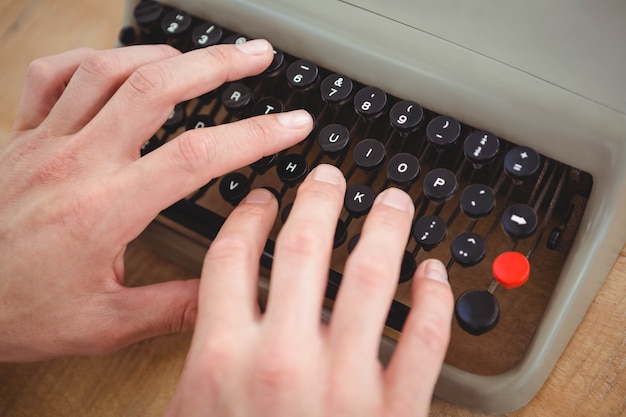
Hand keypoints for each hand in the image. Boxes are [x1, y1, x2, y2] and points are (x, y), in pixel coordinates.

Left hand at [0, 40, 312, 360]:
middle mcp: (76, 164)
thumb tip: (227, 294)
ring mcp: (44, 143)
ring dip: (162, 54)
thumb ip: (173, 307)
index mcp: (104, 210)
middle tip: (255, 57)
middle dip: (217, 65)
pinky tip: (118, 64)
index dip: (254, 135)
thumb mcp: (103, 325)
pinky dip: (92, 59)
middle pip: (156, 88)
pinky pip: (52, 76)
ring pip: (106, 69)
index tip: (290, 125)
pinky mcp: (19, 138)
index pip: (196, 156)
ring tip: (201, 57)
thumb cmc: (15, 311)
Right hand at [166, 164, 453, 416]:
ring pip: (372, 278)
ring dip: (385, 230)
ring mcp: (345, 383)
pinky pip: (423, 342)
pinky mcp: (395, 413)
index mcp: (224, 358)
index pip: (232, 257)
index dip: (248, 216)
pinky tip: (436, 274)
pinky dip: (435, 302)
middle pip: (304, 249)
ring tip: (392, 203)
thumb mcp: (188, 416)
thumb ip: (196, 365)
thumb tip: (203, 318)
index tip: (263, 199)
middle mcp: (285, 359)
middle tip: (331, 177)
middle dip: (319, 201)